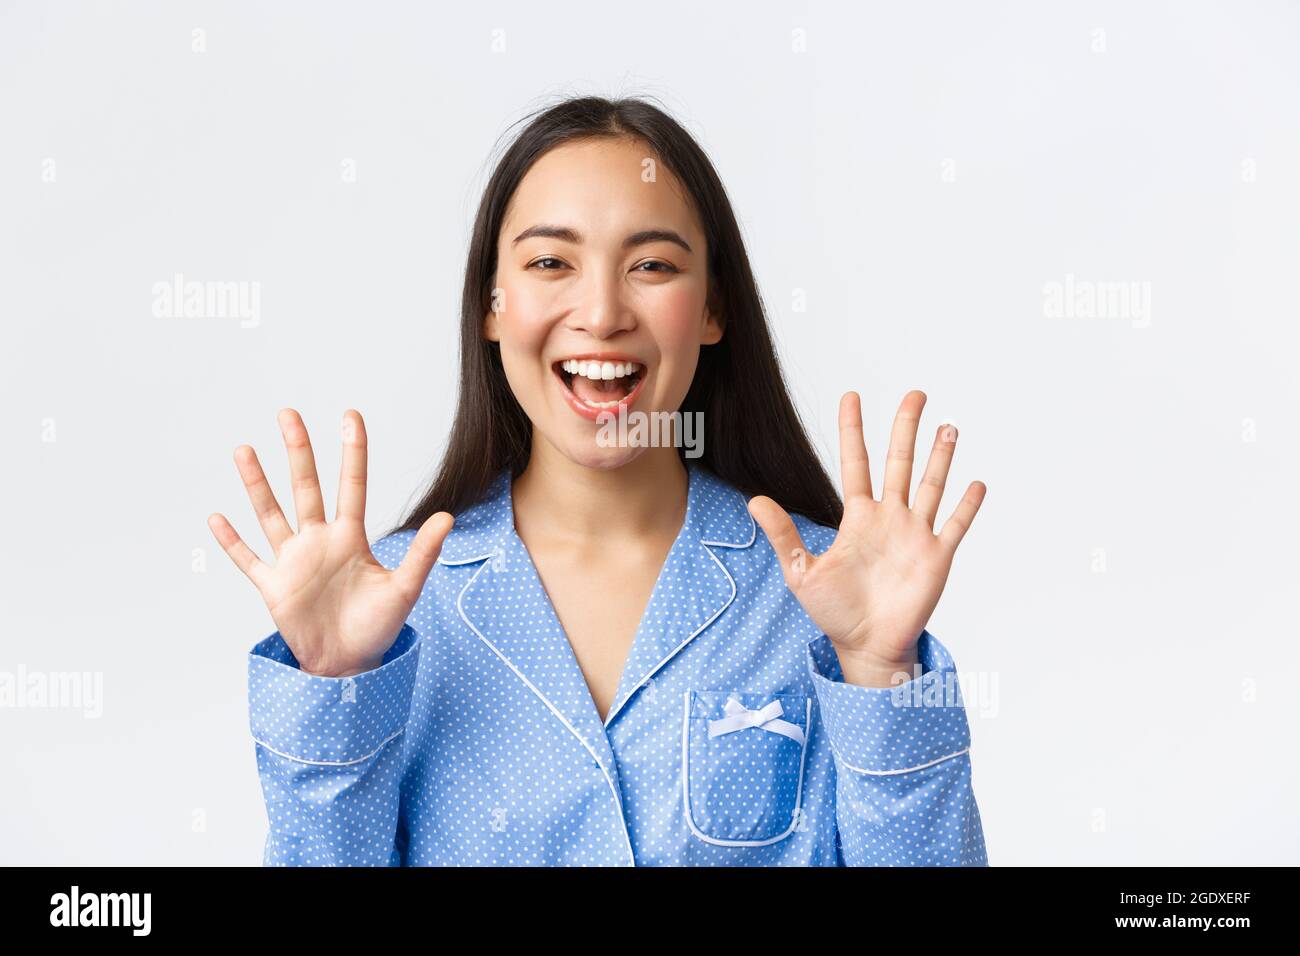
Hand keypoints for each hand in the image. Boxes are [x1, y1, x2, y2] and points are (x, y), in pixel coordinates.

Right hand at [208, 408, 453, 676]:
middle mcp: (319, 542)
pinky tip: (217, 517)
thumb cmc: (379, 627)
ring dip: (257, 484)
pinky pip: (248, 560)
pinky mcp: (274, 588)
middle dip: (298, 451)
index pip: (352, 484)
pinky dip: (232, 541)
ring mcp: (294, 562)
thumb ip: (422, 553)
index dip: (352, 451)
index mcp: (351, 538)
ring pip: (272, 514)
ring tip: (244, 450)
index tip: (349, 415)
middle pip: (306, 487)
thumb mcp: (404, 588)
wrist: (350, 666)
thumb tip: (448, 517)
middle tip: (288, 413)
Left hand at [748, 390, 985, 686]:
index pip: (856, 463)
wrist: (865, 646)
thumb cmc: (834, 612)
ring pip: (931, 485)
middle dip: (906, 428)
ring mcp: (915, 535)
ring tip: (949, 427)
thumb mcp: (801, 571)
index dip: (853, 430)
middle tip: (915, 394)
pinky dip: (966, 506)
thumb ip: (783, 535)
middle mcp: (890, 519)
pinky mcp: (936, 557)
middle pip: (900, 462)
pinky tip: (976, 483)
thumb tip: (754, 500)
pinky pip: (954, 525)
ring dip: (941, 457)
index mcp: (858, 518)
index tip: (852, 397)